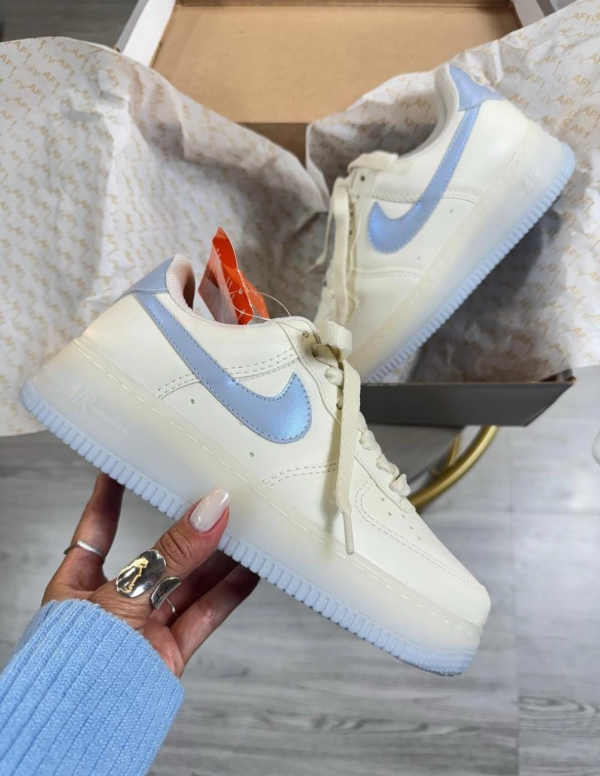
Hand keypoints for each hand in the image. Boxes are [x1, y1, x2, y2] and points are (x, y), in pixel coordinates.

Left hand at [43, 473, 258, 676]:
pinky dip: (230, 591)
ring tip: (244, 526)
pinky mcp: (169, 650)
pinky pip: (205, 613)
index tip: (125, 465)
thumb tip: (208, 511)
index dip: (110, 496)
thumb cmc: (78, 664)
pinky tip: (251, 569)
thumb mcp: (124, 594)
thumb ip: (171, 554)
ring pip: (186, 583)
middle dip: (185, 529)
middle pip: (156, 556)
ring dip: (217, 557)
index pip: (97, 529)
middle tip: (211, 497)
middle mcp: (113, 604)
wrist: (88, 725)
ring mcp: (143, 628)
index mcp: (79, 586)